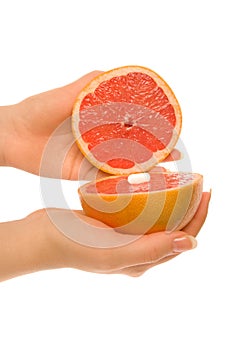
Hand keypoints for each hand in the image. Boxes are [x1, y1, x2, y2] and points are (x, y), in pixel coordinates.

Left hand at [1, 72, 180, 179]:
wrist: (13, 137)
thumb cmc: (36, 111)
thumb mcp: (65, 94)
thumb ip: (88, 85)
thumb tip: (116, 74)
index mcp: (99, 117)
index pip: (131, 120)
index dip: (151, 124)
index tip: (171, 126)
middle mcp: (100, 137)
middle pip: (133, 144)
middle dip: (155, 149)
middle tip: (175, 153)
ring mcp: (93, 156)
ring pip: (123, 163)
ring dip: (144, 167)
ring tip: (165, 171)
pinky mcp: (83, 173)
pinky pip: (105, 178)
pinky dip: (123, 181)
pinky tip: (138, 184)